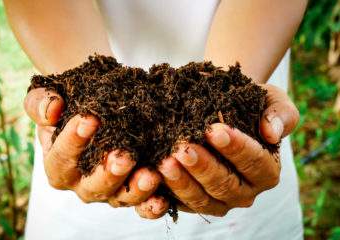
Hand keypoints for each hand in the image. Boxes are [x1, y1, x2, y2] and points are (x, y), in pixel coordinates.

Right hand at [24, 88, 168, 218]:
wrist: (97, 109)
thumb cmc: (71, 105)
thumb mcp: (49, 99)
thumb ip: (40, 103)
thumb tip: (51, 110)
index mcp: (59, 165)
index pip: (62, 157)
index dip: (73, 141)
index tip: (89, 120)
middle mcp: (82, 184)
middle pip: (93, 186)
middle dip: (109, 173)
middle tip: (123, 157)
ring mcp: (110, 191)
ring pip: (120, 198)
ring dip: (136, 189)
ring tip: (150, 175)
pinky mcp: (132, 192)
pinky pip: (141, 205)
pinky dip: (152, 205)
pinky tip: (164, 198)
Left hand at [136, 84, 298, 216]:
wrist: (223, 110)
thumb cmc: (249, 105)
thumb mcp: (272, 100)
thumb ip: (280, 114)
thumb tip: (272, 133)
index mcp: (266, 170)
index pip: (254, 162)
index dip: (235, 147)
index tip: (214, 130)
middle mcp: (245, 191)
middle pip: (225, 184)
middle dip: (203, 166)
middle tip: (184, 148)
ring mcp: (220, 201)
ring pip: (202, 199)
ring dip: (182, 182)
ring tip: (165, 162)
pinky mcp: (195, 202)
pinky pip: (180, 203)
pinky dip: (166, 193)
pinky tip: (153, 177)